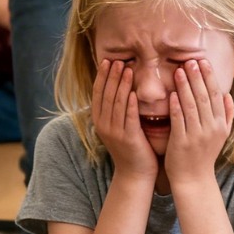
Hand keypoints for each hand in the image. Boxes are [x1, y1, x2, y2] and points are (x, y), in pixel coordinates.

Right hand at [91, 60, 157, 181]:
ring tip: (127, 69)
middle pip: (106, 95)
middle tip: (118, 60)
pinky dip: (131, 104)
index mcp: (99, 121)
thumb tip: (120, 87)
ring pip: (117, 103)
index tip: (107, 61)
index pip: (98, 93)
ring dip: (122, 85)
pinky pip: (129, 118)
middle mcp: (103, 125)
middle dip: (112, 76)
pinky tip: (134, 93)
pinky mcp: (128, 138)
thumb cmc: (130, 148)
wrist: (135, 174)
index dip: (102, 76)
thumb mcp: (117, 126)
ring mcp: (115, 132)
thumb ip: (116, 109)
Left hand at [164, 57, 233, 185]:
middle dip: (198, 77)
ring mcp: (197, 135)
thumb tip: (228, 95)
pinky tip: (172, 94)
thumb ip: (227, 115)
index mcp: (221, 124)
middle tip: (191, 60)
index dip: (210, 78)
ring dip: (186, 87)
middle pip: (205, 97)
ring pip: (192, 106)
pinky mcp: (182, 142)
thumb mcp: (221, 135)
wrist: (194, 179)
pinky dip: (176, 107)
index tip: (204, 61)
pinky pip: (180, 121)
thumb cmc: (204, 154)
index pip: (217, 96)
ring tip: (180, 71)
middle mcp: (212, 128)